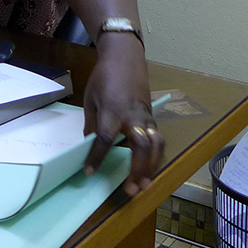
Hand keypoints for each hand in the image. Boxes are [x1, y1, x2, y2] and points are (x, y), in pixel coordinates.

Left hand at [81, 36, 162, 195]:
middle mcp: (133, 116)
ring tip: (144, 185)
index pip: (105, 139)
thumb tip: (90, 145)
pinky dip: (156, 157)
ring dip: (151, 167)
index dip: (97, 157)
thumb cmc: (104, 77)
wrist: (125, 58)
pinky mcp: (152, 117)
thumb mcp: (90, 99)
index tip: (89, 172)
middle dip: (137, 169)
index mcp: (112, 110)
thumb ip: (92, 124)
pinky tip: (150, 170)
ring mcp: (146, 117)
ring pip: (156, 144)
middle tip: (130, 189)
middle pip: (139, 146)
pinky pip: (158, 139)